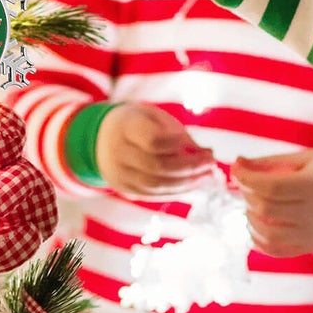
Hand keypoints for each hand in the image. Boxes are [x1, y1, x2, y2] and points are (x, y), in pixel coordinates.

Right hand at [95, 104, 213, 197]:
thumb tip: (206, 155)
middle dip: (190, 168)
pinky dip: (176, 192)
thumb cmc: (138, 123)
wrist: (101, 138)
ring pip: (156, 185)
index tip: (197, 144)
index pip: (153, 141)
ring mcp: (119, 174)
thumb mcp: (154, 117)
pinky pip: (152, 195)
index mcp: (125, 127)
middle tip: (211, 163)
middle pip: (157, 166)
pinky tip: (193, 185)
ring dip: (186, 184)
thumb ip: (178, 134)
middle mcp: (118, 152)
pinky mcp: (124, 188)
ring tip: (207, 176)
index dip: (177, 144)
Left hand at [234, 149, 312, 256]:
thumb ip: (269, 163)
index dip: (248, 178)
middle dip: (248, 195)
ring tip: (252, 203)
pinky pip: (277, 251)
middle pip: (267, 210)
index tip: (237, 168)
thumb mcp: (303, 158)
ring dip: (250, 218)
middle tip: (247, 183)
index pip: (271, 188)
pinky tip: (254, 226)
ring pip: (268, 234)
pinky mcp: (310, 246)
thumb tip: (238, 163)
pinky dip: (259, 241)